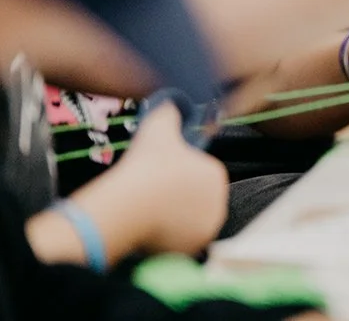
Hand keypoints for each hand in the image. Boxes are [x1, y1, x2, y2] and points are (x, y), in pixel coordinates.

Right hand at [116, 104, 227, 255]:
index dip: (176, 177)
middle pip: (193, 200)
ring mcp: (207, 228)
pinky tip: (149, 229)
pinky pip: (179, 242)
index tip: (157, 178)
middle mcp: (219, 202)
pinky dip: (166, 239)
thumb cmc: (146, 165)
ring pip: (186, 222)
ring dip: (171, 219)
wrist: (129, 203)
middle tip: (150, 197)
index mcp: (216, 174)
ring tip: (148, 212)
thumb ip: (170, 110)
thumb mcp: (159, 125)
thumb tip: (172, 100)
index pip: (198, 175)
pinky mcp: (192, 248)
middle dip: (175, 199)